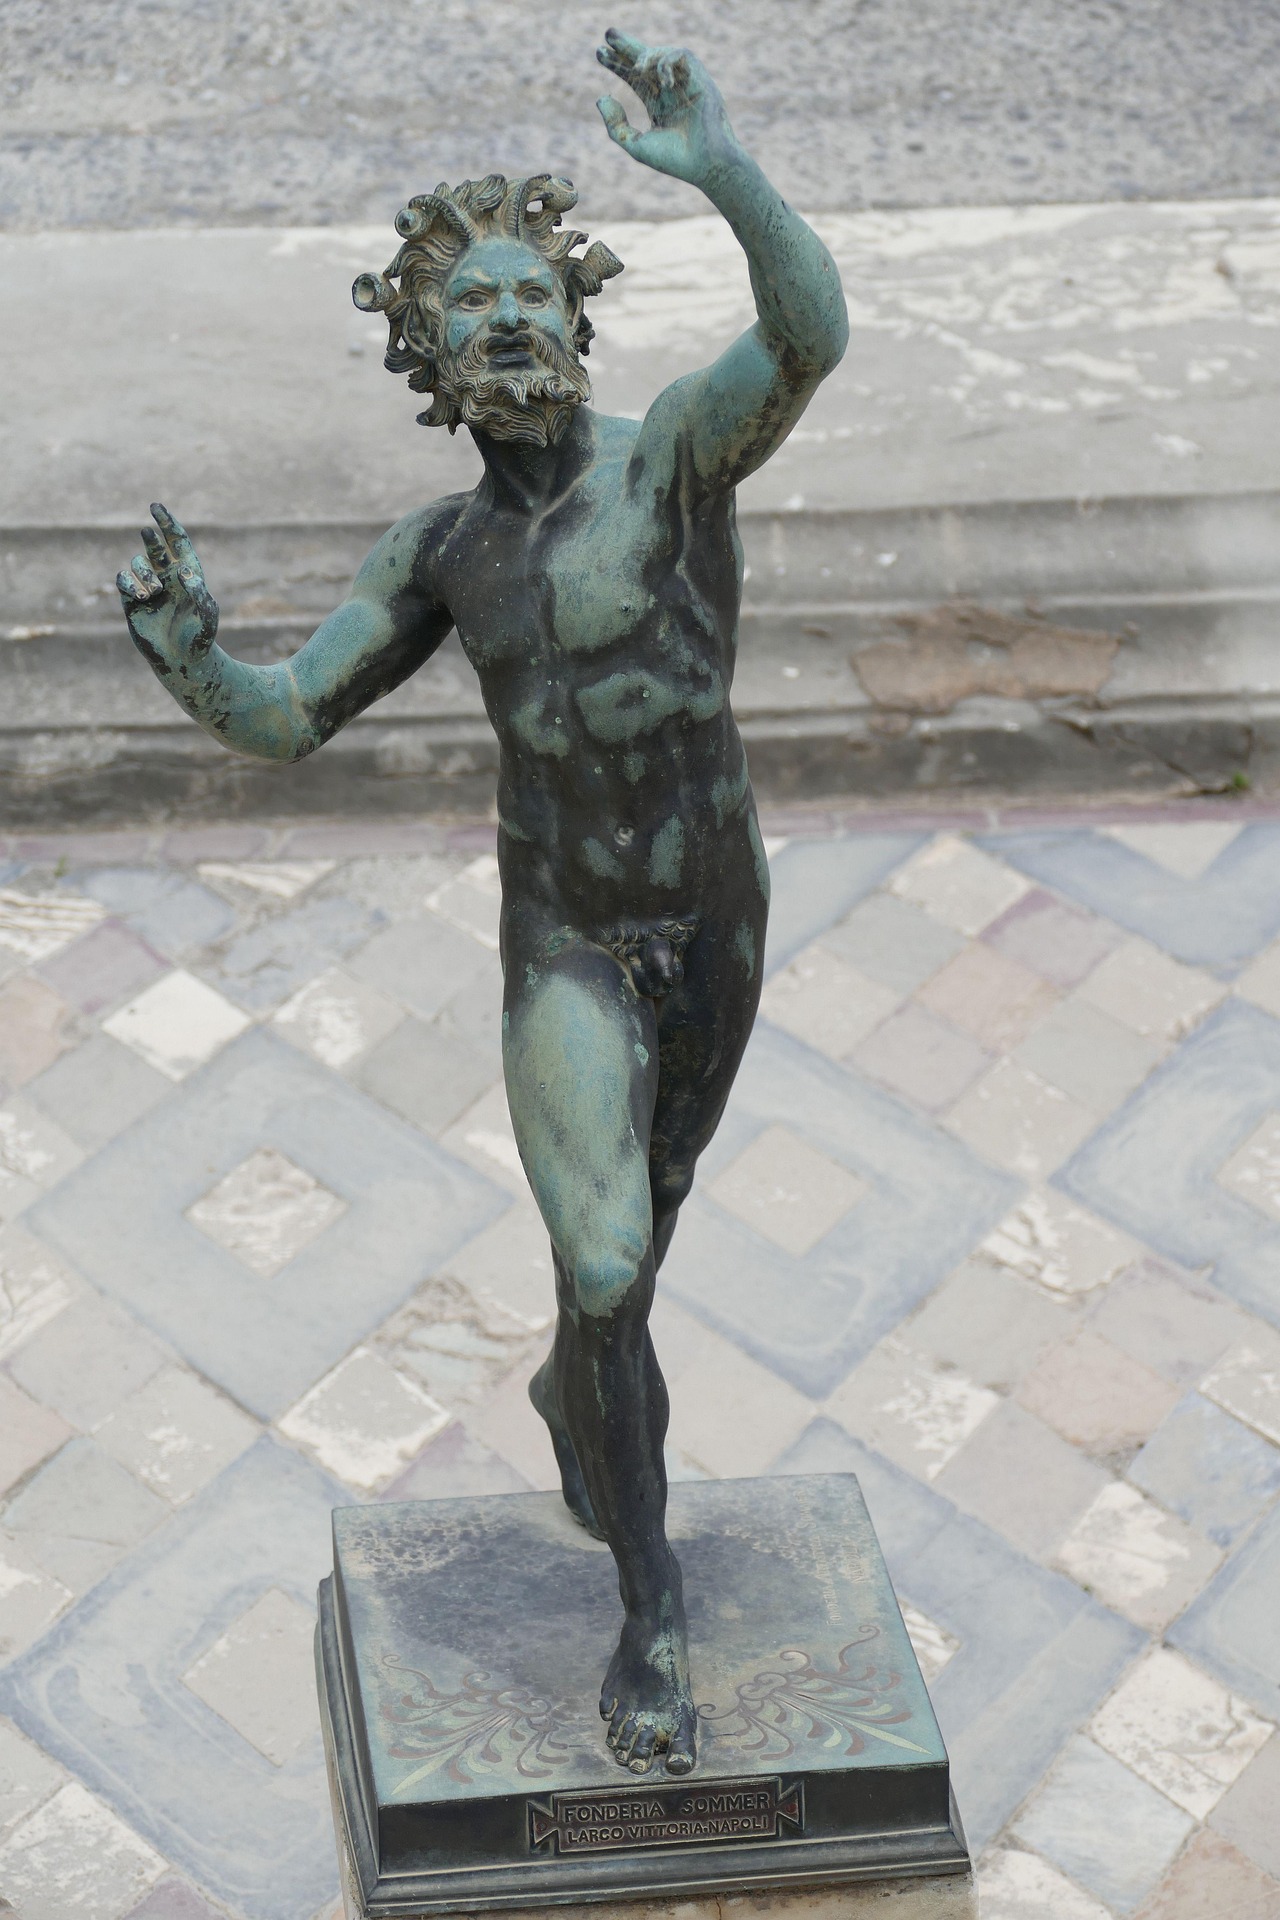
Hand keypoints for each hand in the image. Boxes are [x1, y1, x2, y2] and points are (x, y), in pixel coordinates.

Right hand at [117, 503, 218, 673]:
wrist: (182, 662)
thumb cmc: (200, 639)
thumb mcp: (207, 615)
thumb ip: (199, 592)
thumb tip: (184, 570)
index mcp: (188, 575)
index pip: (177, 542)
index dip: (167, 523)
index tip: (156, 507)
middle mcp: (168, 578)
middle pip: (155, 547)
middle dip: (151, 537)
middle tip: (148, 532)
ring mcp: (149, 588)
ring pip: (138, 564)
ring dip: (144, 574)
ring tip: (153, 594)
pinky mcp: (133, 602)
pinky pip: (123, 581)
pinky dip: (129, 584)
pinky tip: (141, 597)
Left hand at [595, 29, 735, 184]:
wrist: (705, 164)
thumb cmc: (675, 160)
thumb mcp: (636, 144)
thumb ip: (616, 125)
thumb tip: (601, 98)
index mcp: (659, 106)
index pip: (636, 79)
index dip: (618, 65)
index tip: (599, 53)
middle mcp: (671, 91)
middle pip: (646, 62)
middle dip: (627, 47)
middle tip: (608, 33)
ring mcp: (686, 83)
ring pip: (662, 55)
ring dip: (646, 56)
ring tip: (636, 68)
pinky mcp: (700, 77)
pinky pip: (681, 56)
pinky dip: (668, 64)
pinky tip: (663, 82)